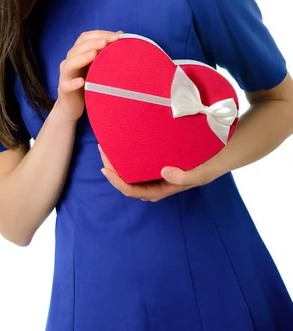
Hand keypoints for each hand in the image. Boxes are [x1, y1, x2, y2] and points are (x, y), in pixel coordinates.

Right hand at [55, 30, 123, 122]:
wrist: (71, 106)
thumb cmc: (86, 83)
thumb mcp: (96, 65)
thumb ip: (105, 51)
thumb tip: (121, 34)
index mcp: (77, 53)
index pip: (85, 38)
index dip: (99, 34)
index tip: (116, 35)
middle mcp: (69, 61)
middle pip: (78, 48)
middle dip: (93, 43)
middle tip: (106, 42)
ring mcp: (65, 75)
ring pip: (70, 63)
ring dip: (82, 58)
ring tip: (94, 55)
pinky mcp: (64, 89)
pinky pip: (67, 84)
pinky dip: (73, 82)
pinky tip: (82, 82)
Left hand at [98, 145, 213, 201]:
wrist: (227, 148)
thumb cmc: (214, 162)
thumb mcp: (203, 172)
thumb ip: (185, 176)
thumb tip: (163, 172)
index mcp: (167, 187)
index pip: (138, 191)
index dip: (119, 182)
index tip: (105, 168)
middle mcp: (161, 179)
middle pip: (131, 180)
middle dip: (114, 169)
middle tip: (103, 150)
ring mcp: (162, 167)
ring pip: (135, 168)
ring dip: (120, 160)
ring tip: (108, 144)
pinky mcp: (164, 155)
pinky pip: (143, 156)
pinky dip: (131, 151)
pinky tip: (125, 140)